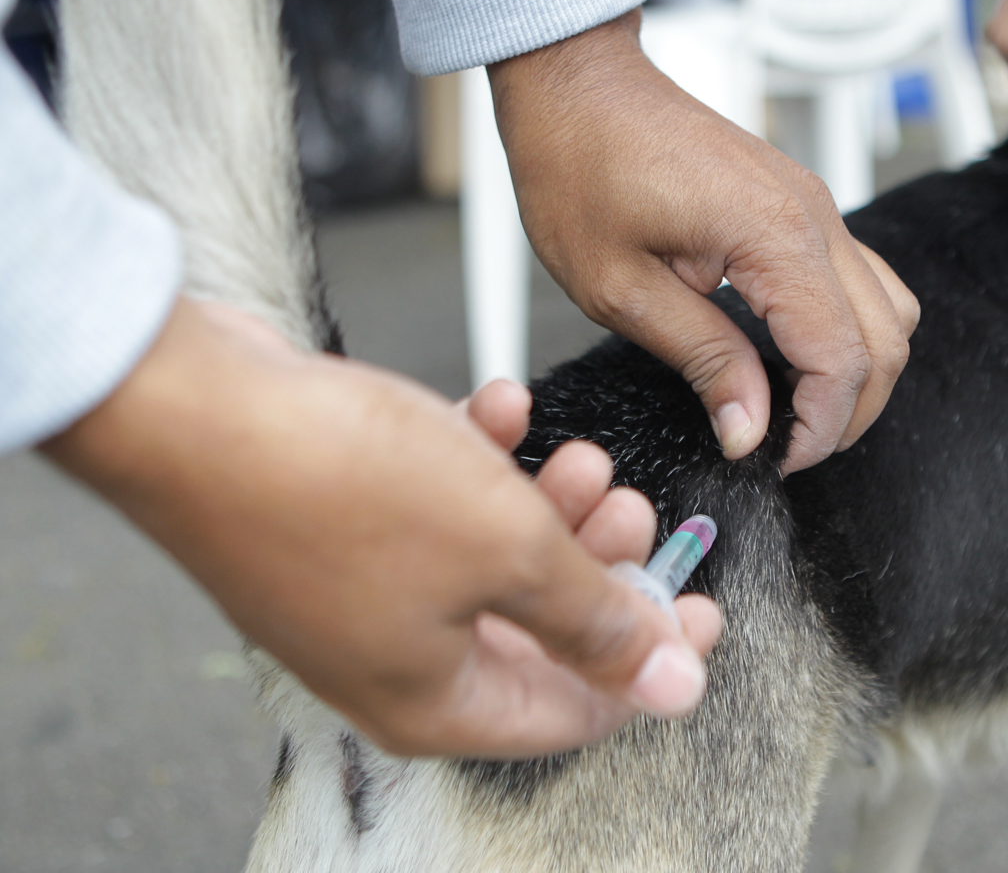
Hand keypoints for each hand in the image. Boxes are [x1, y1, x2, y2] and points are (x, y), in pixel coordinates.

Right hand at [42, 298, 721, 757]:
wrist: (195, 407)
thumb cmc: (343, 488)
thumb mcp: (510, 554)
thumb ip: (596, 620)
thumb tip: (670, 685)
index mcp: (438, 705)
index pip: (577, 711)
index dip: (650, 659)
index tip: (702, 600)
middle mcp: (397, 665)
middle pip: (538, 631)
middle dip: (597, 564)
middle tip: (631, 507)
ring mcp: (363, 596)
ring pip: (492, 562)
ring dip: (547, 506)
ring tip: (580, 455)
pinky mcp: (340, 529)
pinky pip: (437, 507)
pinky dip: (478, 462)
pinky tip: (501, 407)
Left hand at [487, 10, 919, 474]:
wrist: (576, 86)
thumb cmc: (579, 169)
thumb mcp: (622, 289)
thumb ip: (703, 360)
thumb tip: (751, 429)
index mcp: (775, 235)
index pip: (843, 357)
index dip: (820, 426)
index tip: (775, 460)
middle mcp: (815, 216)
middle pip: (887, 340)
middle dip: (850, 411)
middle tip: (788, 449)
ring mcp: (816, 205)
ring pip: (890, 309)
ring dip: (858, 371)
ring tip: (796, 410)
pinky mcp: (802, 204)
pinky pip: (860, 279)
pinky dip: (845, 330)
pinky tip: (789, 357)